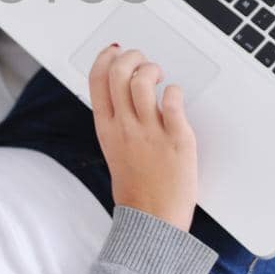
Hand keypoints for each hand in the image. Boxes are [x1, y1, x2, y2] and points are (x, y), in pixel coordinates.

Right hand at [88, 45, 197, 230]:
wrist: (153, 222)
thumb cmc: (137, 189)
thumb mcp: (115, 150)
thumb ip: (117, 122)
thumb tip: (125, 93)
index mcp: (106, 129)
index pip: (97, 80)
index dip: (105, 58)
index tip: (116, 51)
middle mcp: (125, 127)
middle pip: (119, 73)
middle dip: (131, 57)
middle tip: (143, 62)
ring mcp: (150, 132)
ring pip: (144, 80)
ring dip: (153, 69)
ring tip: (160, 78)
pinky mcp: (177, 138)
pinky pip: (174, 100)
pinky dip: (175, 90)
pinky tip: (175, 97)